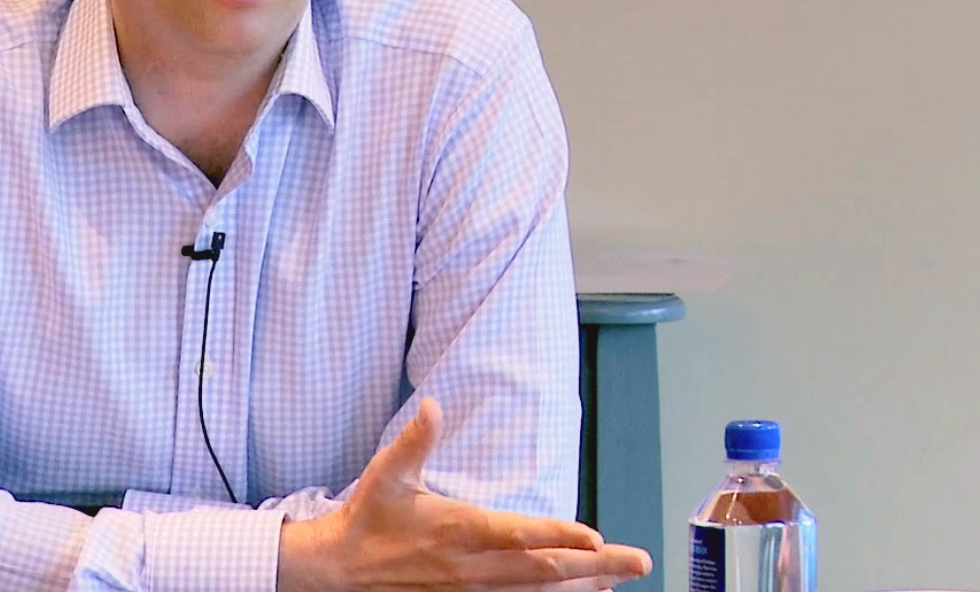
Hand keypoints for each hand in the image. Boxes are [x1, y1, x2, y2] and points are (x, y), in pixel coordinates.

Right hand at [278, 397, 652, 590]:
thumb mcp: (387, 473)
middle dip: (596, 566)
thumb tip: (433, 405)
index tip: (595, 537)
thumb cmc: (369, 518)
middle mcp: (472, 567)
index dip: (557, 535)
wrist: (341, 571)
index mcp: (457, 529)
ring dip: (584, 586)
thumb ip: (415, 440)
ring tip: (622, 577)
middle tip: (638, 560)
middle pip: (545, 571)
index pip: (518, 536)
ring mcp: (473, 591)